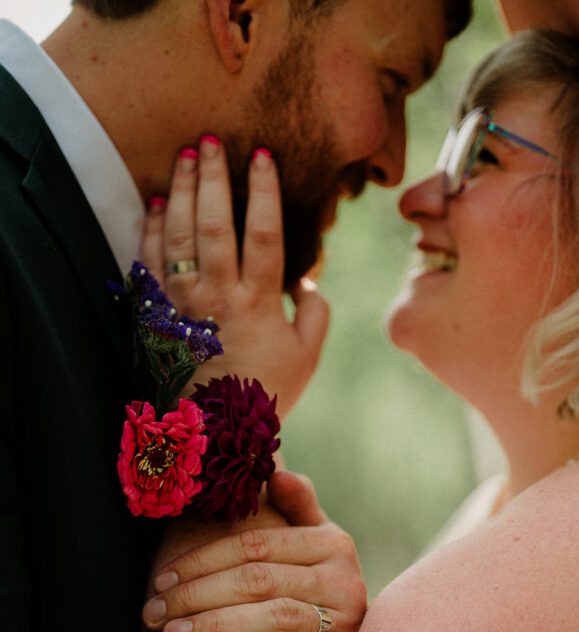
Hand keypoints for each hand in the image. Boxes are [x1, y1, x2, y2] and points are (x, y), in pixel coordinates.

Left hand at [141, 138, 328, 417]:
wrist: (215, 432)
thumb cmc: (264, 394)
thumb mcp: (306, 358)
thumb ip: (315, 313)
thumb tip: (309, 279)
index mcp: (259, 304)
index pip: (265, 234)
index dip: (264, 191)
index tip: (262, 155)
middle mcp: (218, 297)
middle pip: (216, 224)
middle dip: (214, 177)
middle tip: (212, 141)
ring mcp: (184, 305)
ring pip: (180, 237)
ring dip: (183, 192)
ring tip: (186, 158)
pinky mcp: (159, 316)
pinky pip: (150, 265)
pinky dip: (153, 232)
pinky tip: (159, 205)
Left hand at [142, 472, 366, 631]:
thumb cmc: (319, 585)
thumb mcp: (316, 542)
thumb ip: (297, 506)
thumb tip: (276, 474)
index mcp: (331, 544)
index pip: (255, 547)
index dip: (202, 561)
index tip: (159, 579)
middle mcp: (344, 582)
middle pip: (259, 582)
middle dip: (197, 597)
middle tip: (151, 615)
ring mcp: (347, 627)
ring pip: (279, 620)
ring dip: (220, 629)